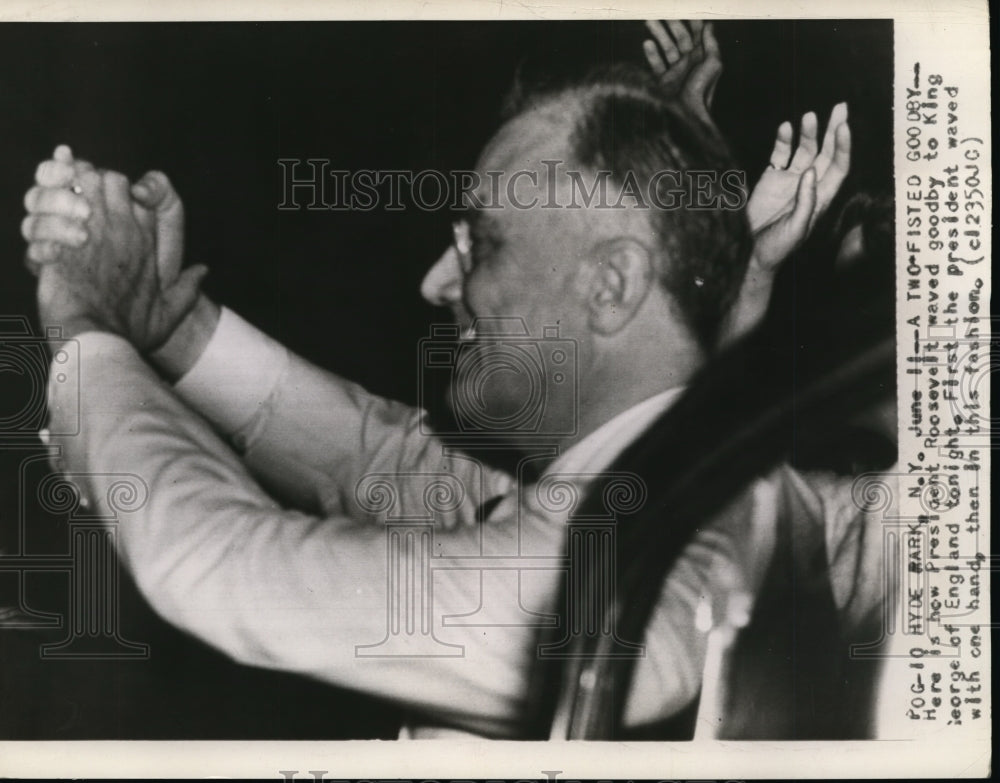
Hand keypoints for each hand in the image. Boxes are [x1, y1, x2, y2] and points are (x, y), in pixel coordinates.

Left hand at [23, 147, 206, 351]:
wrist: (96, 339)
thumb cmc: (130, 331)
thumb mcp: (169, 314)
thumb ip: (189, 290)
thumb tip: (203, 271)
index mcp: (146, 243)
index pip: (140, 196)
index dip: (123, 196)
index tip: (111, 209)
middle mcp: (123, 230)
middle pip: (112, 180)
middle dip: (96, 185)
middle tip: (82, 201)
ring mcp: (92, 231)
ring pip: (85, 182)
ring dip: (72, 189)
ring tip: (64, 207)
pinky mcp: (63, 237)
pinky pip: (55, 203)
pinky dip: (49, 208)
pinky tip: (47, 226)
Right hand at [642, 20, 721, 126]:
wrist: (687, 115)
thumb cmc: (702, 91)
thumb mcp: (714, 64)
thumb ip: (711, 44)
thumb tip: (709, 26)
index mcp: (701, 57)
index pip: (696, 33)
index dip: (690, 21)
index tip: (683, 9)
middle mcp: (689, 62)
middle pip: (679, 37)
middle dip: (670, 24)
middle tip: (661, 11)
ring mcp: (675, 70)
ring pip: (666, 47)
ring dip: (658, 34)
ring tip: (649, 21)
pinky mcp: (663, 80)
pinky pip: (656, 63)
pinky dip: (651, 53)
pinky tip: (647, 43)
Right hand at [718, 104, 851, 346]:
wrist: (749, 255)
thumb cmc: (776, 249)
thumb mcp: (796, 229)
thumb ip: (805, 201)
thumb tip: (809, 172)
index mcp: (821, 198)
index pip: (838, 166)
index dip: (842, 146)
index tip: (843, 127)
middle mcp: (808, 185)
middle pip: (827, 152)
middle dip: (834, 130)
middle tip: (840, 107)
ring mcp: (789, 181)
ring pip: (804, 150)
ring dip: (808, 133)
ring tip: (808, 116)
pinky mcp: (771, 180)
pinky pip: (780, 155)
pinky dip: (782, 141)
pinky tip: (785, 128)